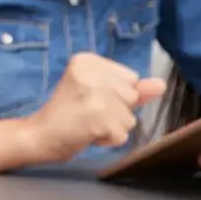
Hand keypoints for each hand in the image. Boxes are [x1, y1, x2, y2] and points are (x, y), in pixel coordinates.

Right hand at [20, 52, 165, 162]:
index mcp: (87, 60)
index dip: (114, 94)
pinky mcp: (98, 118)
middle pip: (131, 96)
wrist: (39, 135)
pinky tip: (87, 134)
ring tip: (87, 123)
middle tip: (87, 112)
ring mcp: (95, 95)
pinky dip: (108, 139)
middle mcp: (90, 73)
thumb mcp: (97, 92)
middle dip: (116, 110)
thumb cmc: (67, 113)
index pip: (130, 78)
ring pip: (130, 117)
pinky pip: (123, 134)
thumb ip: (131, 88)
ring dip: (112, 126)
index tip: (87, 97)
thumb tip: (161, 84)